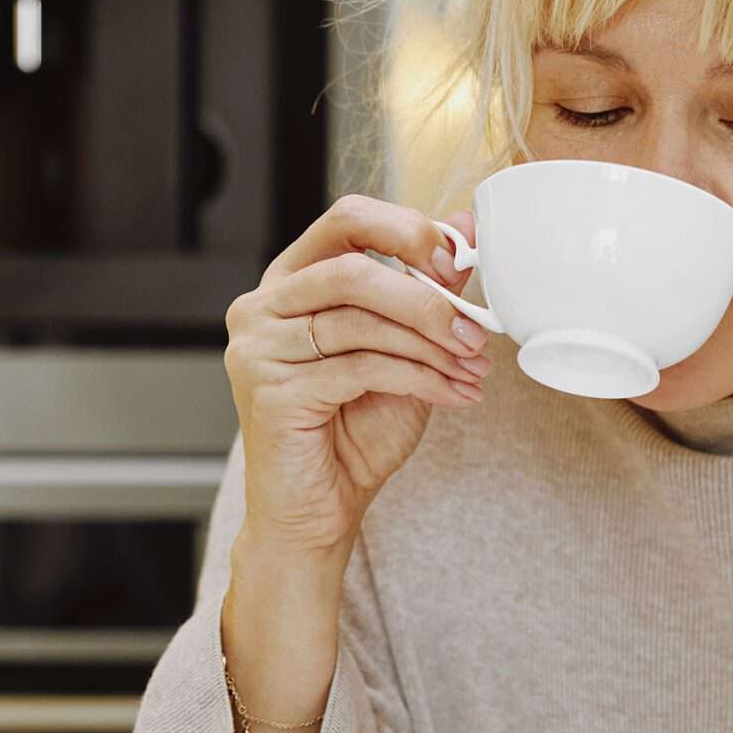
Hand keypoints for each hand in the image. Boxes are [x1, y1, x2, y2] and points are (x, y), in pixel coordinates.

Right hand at [224, 194, 490, 561]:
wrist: (319, 511)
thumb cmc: (354, 430)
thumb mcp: (404, 348)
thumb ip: (426, 290)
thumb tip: (464, 229)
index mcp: (292, 282)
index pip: (347, 220)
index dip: (407, 232)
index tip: (456, 262)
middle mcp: (262, 307)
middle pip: (354, 269)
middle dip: (426, 301)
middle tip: (475, 331)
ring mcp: (257, 349)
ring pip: (360, 321)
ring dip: (431, 346)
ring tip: (471, 369)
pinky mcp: (270, 391)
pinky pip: (360, 368)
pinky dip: (419, 379)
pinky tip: (451, 394)